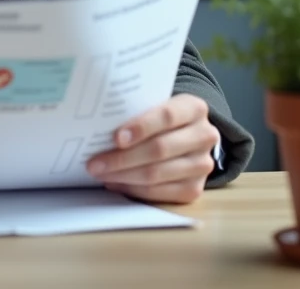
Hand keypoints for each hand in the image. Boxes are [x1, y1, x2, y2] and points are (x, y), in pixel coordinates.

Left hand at [86, 93, 219, 204]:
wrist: (187, 136)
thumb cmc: (160, 119)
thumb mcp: (155, 105)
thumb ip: (136, 111)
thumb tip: (98, 126)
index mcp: (194, 108)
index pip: (167, 116)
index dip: (141, 127)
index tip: (116, 138)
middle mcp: (204, 136)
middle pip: (160, 149)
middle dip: (122, 158)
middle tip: (94, 163)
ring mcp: (202, 165)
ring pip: (157, 174)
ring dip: (123, 176)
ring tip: (100, 174)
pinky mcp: (195, 189)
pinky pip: (159, 194)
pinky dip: (133, 190)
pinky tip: (115, 183)